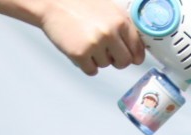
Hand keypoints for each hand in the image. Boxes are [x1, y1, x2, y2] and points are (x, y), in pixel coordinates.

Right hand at [31, 0, 145, 75]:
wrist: (53, 1)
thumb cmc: (80, 3)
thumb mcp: (108, 8)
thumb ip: (122, 26)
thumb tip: (137, 48)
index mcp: (120, 21)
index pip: (137, 49)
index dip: (134, 56)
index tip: (131, 58)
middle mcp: (110, 33)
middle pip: (124, 62)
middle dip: (117, 61)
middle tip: (106, 52)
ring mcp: (95, 44)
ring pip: (105, 65)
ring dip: (97, 59)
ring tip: (86, 41)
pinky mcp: (80, 54)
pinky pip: (91, 71)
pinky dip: (86, 64)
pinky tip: (79, 48)